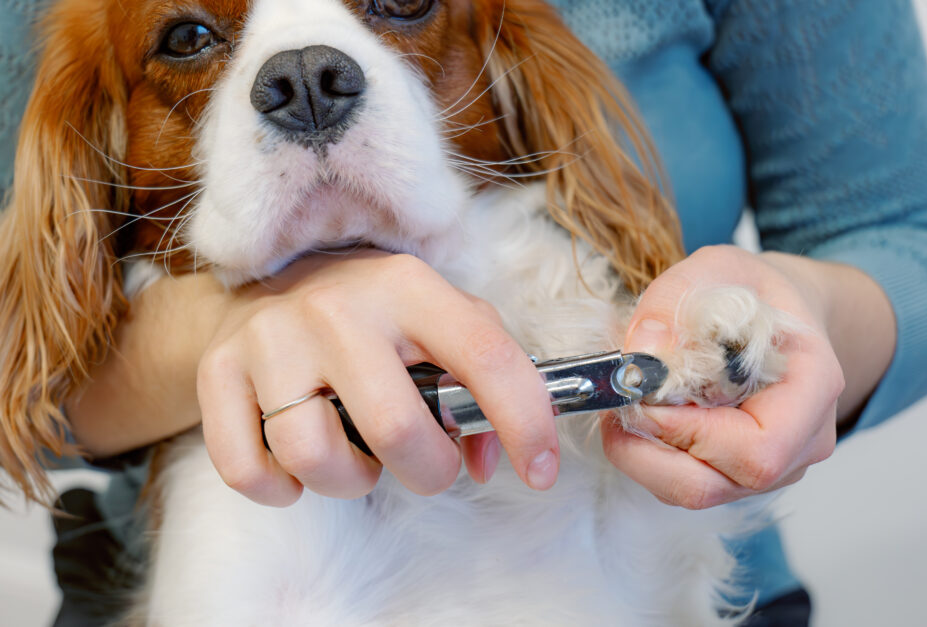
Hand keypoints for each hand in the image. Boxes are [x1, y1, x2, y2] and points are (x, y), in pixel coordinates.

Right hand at [198, 250, 559, 506]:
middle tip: (425, 464)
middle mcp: (338, 308)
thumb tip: (488, 459)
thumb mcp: (436, 319)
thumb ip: (479, 377)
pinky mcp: (219, 371)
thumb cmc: (371, 313)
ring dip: (352, 479)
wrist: (268, 284)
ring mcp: (271, 338)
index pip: (484, 357)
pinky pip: (249, 471)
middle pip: (397, 430)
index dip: (525, 422)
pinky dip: (281, 489)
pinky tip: (296, 466)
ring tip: (355, 451)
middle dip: (427, 472)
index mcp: (409, 287)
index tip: (540, 469)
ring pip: (316, 458)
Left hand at [602, 245, 893, 508]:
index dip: (689, 434)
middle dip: (650, 454)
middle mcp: (800, 442)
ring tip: (622, 409)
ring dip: (643, 457)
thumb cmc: (754, 291)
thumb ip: (674, 299)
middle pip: (719, 484)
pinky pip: (687, 483)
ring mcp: (773, 466)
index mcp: (811, 388)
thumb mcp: (715, 267)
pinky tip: (640, 418)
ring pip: (696, 491)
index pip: (758, 449)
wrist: (776, 309)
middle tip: (616, 408)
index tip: (642, 397)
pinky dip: (650, 458)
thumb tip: (641, 352)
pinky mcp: (737, 472)